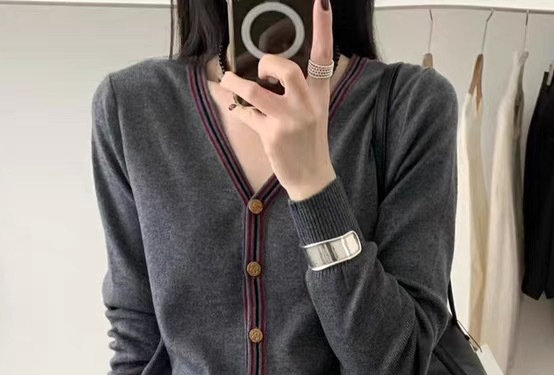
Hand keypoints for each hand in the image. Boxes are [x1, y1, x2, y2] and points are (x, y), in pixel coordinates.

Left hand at [219, 0, 336, 201]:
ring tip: (229, 82)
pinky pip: (246, 113)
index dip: (324, 26)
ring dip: (236, 84)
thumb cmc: (307, 141)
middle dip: (266, 65)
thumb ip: (296, 89)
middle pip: (285, 69)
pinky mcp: (272, 135)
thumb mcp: (311, 110)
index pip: (324, 54)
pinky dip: (237, 109)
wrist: (312, 178)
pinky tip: (237, 109)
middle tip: (260, 71)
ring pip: (255, 91)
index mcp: (319, 93)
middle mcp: (306, 104)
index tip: (322, 1)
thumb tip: (265, 70)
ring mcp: (289, 120)